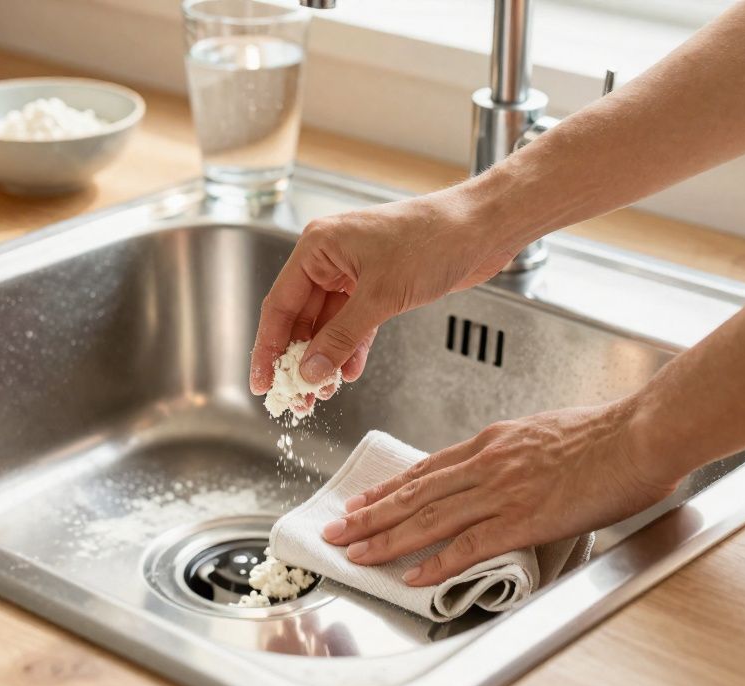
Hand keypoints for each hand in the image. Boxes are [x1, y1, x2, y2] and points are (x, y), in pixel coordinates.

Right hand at [249, 188, 515, 396]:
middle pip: (300, 318)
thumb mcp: (380, 296)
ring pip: (327, 325)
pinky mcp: (378, 286)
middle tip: (296, 396)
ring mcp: (355, 272)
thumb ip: (341, 338)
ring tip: (323, 392)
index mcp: (318, 247)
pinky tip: (349, 373)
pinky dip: (350, 348)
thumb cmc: (434, 239)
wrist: (482, 229)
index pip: (279, 304)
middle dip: (299, 359)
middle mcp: (331, 258)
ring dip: (325, 358)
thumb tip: (311, 370)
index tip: (263, 382)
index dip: (269, 347)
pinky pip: (353, 324)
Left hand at [320, 400, 680, 585]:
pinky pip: (468, 544)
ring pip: (429, 518)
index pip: (427, 468)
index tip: (362, 501)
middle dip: (370, 514)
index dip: (389, 488)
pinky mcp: (524, 518)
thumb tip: (509, 466)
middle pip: (414, 492)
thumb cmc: (609, 433)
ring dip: (386, 538)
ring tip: (354, 552)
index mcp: (494, 441)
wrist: (640, 433)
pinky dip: (436, 561)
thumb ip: (519, 452)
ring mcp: (503, 490)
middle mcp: (488, 463)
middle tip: (336, 529)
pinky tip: (411, 574)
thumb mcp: (547, 431)